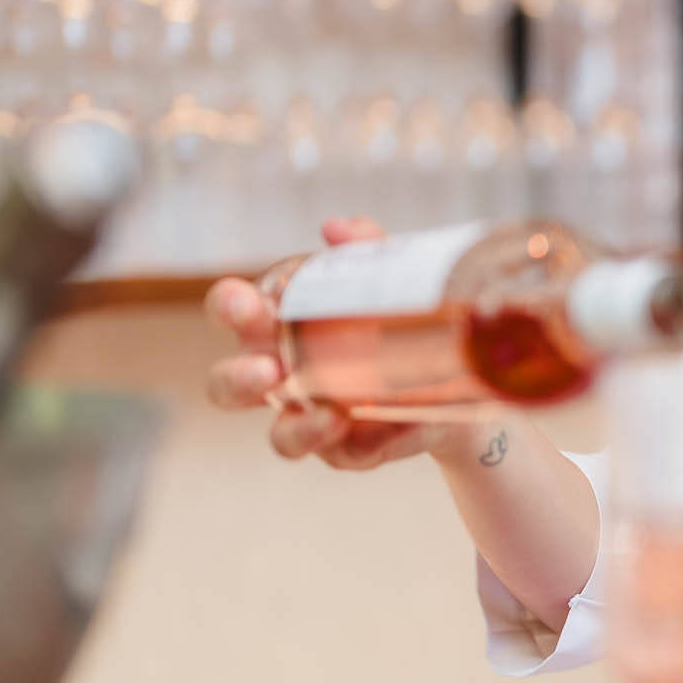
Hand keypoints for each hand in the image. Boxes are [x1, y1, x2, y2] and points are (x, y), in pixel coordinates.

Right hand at [203, 216, 452, 470]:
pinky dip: (372, 443)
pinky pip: (349, 455)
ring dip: (298, 429)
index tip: (247, 305)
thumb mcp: (389, 276)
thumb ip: (365, 248)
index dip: (228, 307)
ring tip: (329, 416)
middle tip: (268, 373)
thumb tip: (339, 227)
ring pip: (281, 437)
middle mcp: (279, 375)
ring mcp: (309, 417)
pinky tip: (398, 426)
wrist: (455, 371)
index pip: (231, 312)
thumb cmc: (395, 314)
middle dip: (239, 380)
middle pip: (227, 386)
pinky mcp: (350, 450)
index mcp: (276, 323)